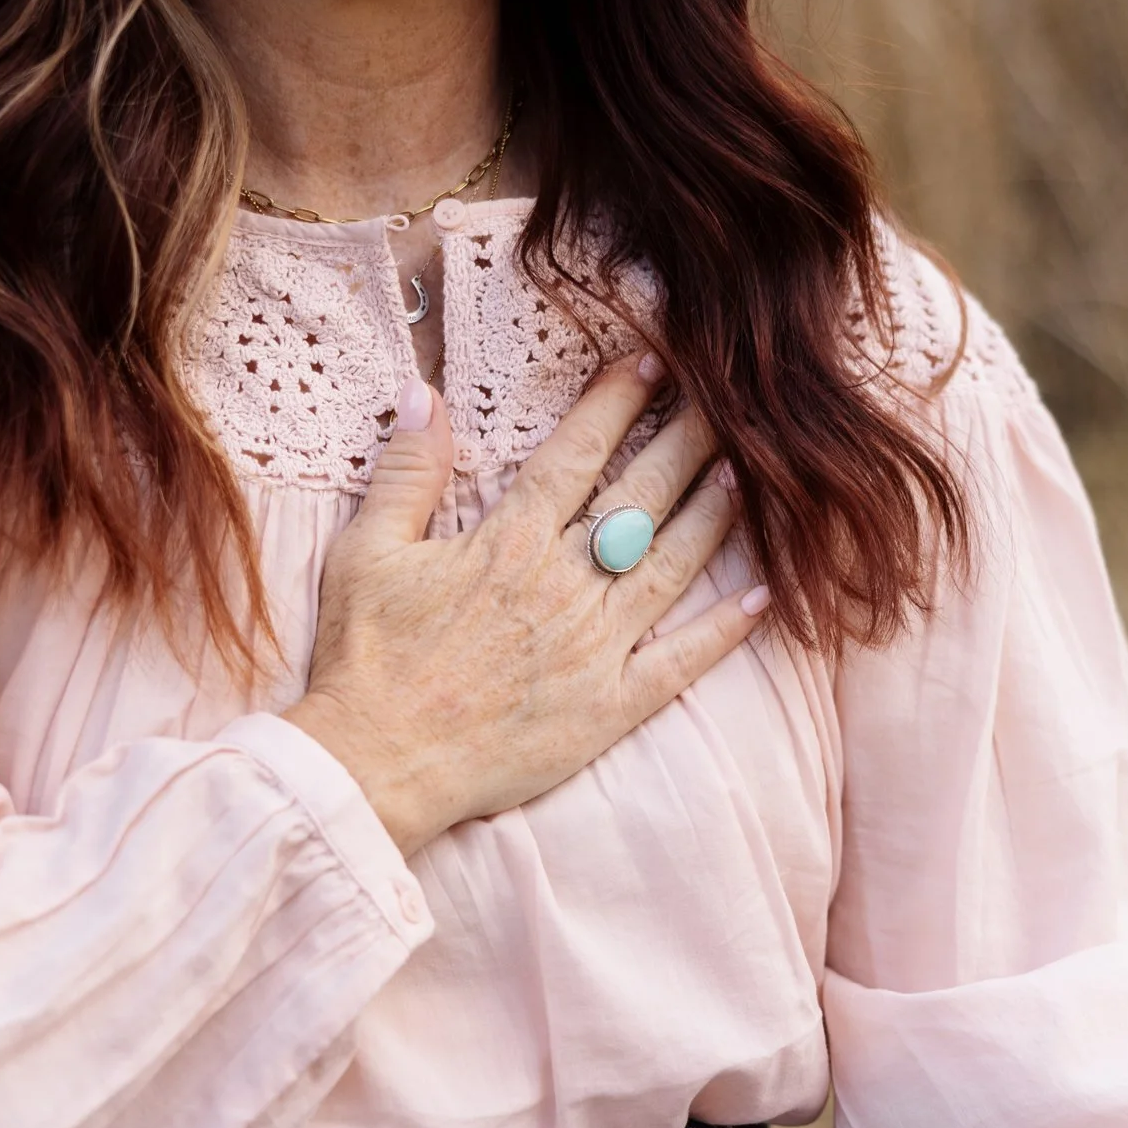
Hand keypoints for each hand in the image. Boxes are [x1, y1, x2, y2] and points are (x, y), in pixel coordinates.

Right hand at [285, 355, 766, 851]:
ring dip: (715, 516)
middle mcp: (565, 585)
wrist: (374, 765)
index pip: (579, 453)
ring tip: (749, 473)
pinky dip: (724, 630)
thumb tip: (423, 392)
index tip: (655, 361)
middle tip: (731, 401)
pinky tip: (762, 598)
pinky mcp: (609, 708)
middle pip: (643, 498)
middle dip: (689, 441)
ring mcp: (594, 647)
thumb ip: (406, 471)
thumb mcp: (366, 552)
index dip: (621, 401)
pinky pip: (680, 662)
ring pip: (672, 566)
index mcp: (510, 542)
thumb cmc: (365, 660)